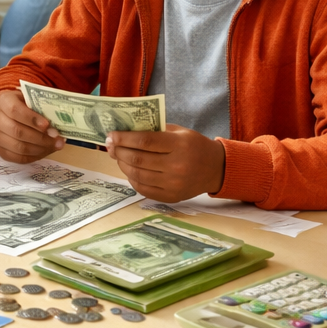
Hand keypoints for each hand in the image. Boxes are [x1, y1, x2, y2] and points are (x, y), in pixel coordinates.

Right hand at [0, 90, 64, 162]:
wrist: (8, 112)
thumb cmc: (23, 104)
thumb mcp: (30, 99)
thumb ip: (41, 108)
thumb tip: (55, 127)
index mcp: (3, 101)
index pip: (14, 110)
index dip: (31, 118)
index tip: (47, 125)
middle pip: (17, 131)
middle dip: (40, 137)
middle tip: (57, 139)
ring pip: (18, 147)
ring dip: (40, 149)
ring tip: (54, 146)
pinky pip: (17, 158)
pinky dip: (34, 157)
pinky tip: (45, 151)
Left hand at [105, 124, 225, 201]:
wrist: (216, 169)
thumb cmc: (193, 145)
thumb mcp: (178, 131)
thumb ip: (154, 130)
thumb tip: (124, 131)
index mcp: (179, 146)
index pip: (144, 141)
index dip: (123, 138)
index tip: (111, 135)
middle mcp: (177, 166)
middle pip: (138, 159)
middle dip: (118, 151)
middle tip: (110, 145)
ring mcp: (174, 184)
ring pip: (137, 174)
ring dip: (122, 164)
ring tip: (118, 156)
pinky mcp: (171, 197)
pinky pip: (143, 189)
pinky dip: (131, 178)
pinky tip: (129, 169)